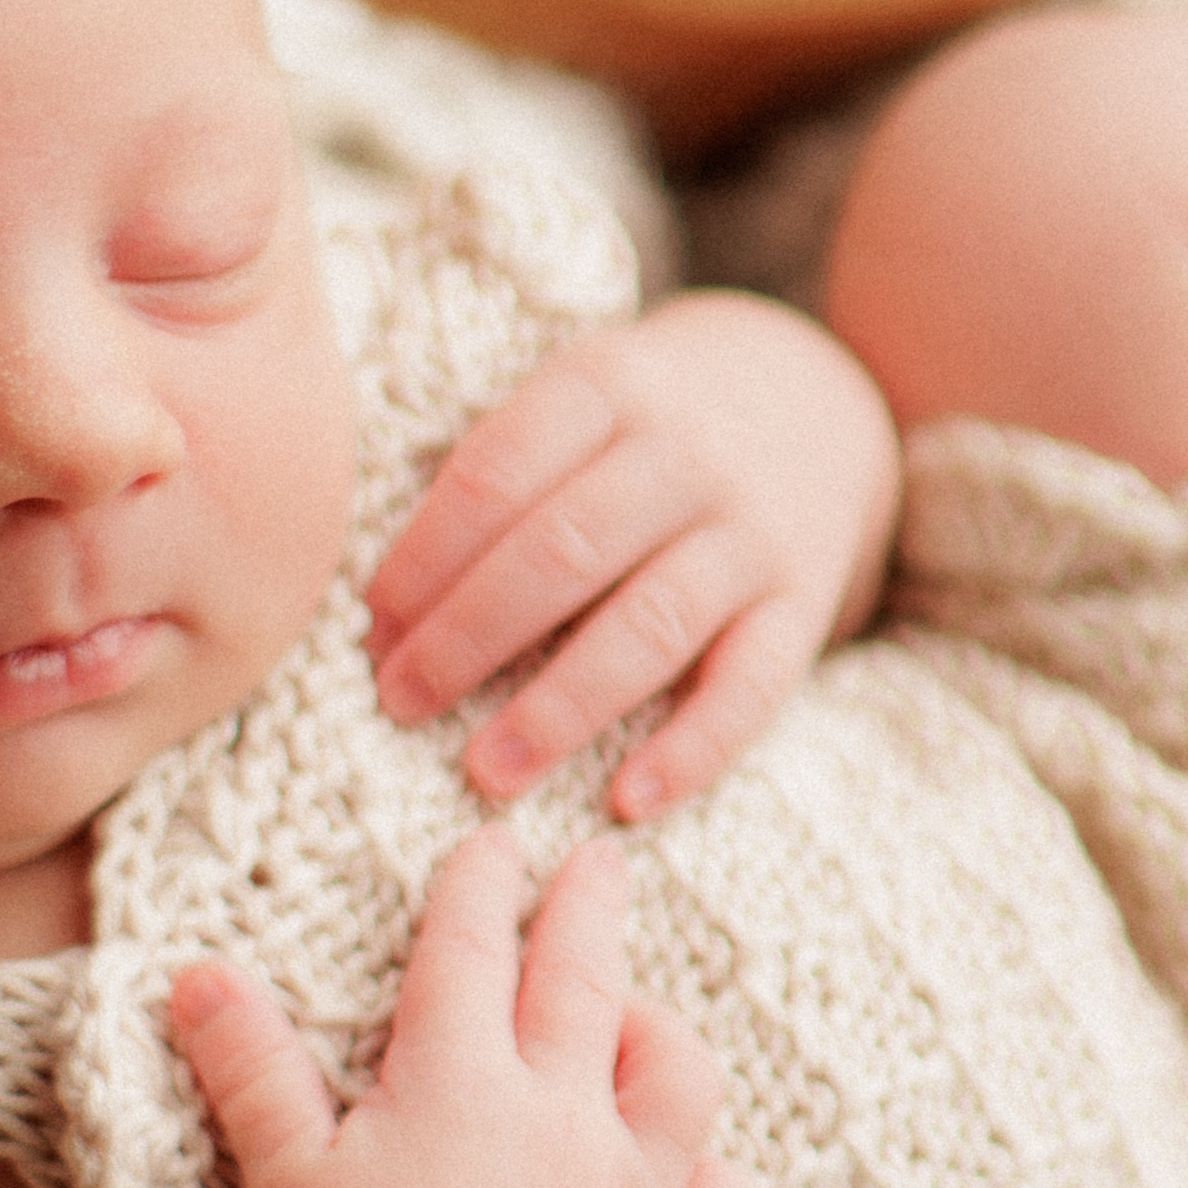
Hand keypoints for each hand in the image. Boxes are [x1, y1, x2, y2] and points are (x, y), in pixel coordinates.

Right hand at [168, 826, 760, 1187]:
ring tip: (639, 1021)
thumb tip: (197, 973)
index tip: (492, 842)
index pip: (472, 949)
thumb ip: (251, 1067)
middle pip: (586, 976)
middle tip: (599, 860)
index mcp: (459, 1078)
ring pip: (676, 1075)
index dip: (479, 886)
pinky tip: (691, 1174)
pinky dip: (714, 1180)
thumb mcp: (286, 1173)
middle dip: (588, 905)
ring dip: (658, 1033)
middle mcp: (558, 1114)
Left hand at [364, 292, 902, 815]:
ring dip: (560, 707)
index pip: (499, 472)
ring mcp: (752, 533)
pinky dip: (691, 751)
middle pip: (565, 552)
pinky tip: (626, 800)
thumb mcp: (577, 400)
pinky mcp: (804, 604)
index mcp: (608, 387)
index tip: (373, 626)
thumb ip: (497, 476)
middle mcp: (687, 454)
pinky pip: (751, 689)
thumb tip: (387, 612)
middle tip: (401, 701)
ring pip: (651, 626)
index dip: (427, 555)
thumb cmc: (644, 424)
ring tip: (486, 772)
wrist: (814, 404)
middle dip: (470, 635)